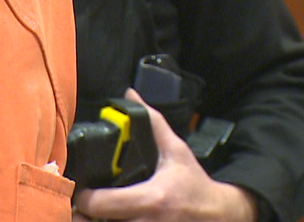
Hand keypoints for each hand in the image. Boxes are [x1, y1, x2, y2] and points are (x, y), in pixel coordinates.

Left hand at [71, 89, 257, 221]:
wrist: (220, 215)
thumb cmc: (195, 185)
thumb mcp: (176, 151)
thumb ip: (152, 123)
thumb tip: (131, 95)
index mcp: (151, 199)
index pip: (100, 204)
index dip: (85, 196)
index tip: (83, 188)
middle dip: (84, 214)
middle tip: (83, 203)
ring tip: (93, 213)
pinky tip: (110, 219)